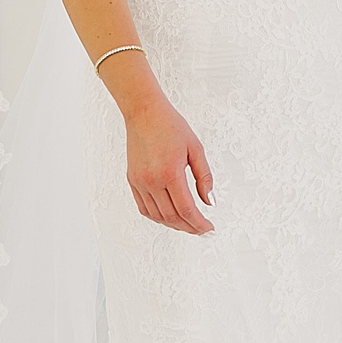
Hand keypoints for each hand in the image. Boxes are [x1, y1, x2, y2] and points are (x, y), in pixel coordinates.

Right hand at [125, 96, 215, 235]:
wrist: (144, 113)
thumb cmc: (171, 126)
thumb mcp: (196, 148)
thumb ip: (204, 177)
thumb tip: (209, 201)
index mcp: (170, 172)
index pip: (187, 209)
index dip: (199, 223)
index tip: (209, 228)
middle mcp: (152, 180)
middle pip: (172, 216)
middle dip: (189, 227)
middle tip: (201, 229)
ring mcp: (140, 182)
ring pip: (157, 216)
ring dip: (174, 224)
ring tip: (188, 224)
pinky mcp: (132, 181)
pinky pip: (144, 208)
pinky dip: (158, 217)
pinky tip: (169, 216)